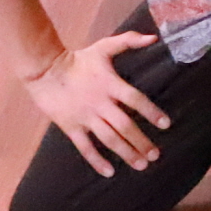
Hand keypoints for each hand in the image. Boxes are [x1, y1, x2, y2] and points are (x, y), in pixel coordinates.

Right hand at [24, 32, 170, 175]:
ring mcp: (85, 117)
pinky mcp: (70, 127)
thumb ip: (129, 41)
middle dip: (141, 141)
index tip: (165, 125)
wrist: (45, 70)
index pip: (136, 100)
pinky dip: (97, 161)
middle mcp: (100, 103)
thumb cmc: (79, 59)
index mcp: (110, 84)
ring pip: (109, 139)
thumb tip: (154, 38)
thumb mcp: (105, 46)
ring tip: (141, 165)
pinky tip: (109, 172)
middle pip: (125, 125)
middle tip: (156, 155)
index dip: (151, 112)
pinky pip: (85, 147)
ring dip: (126, 153)